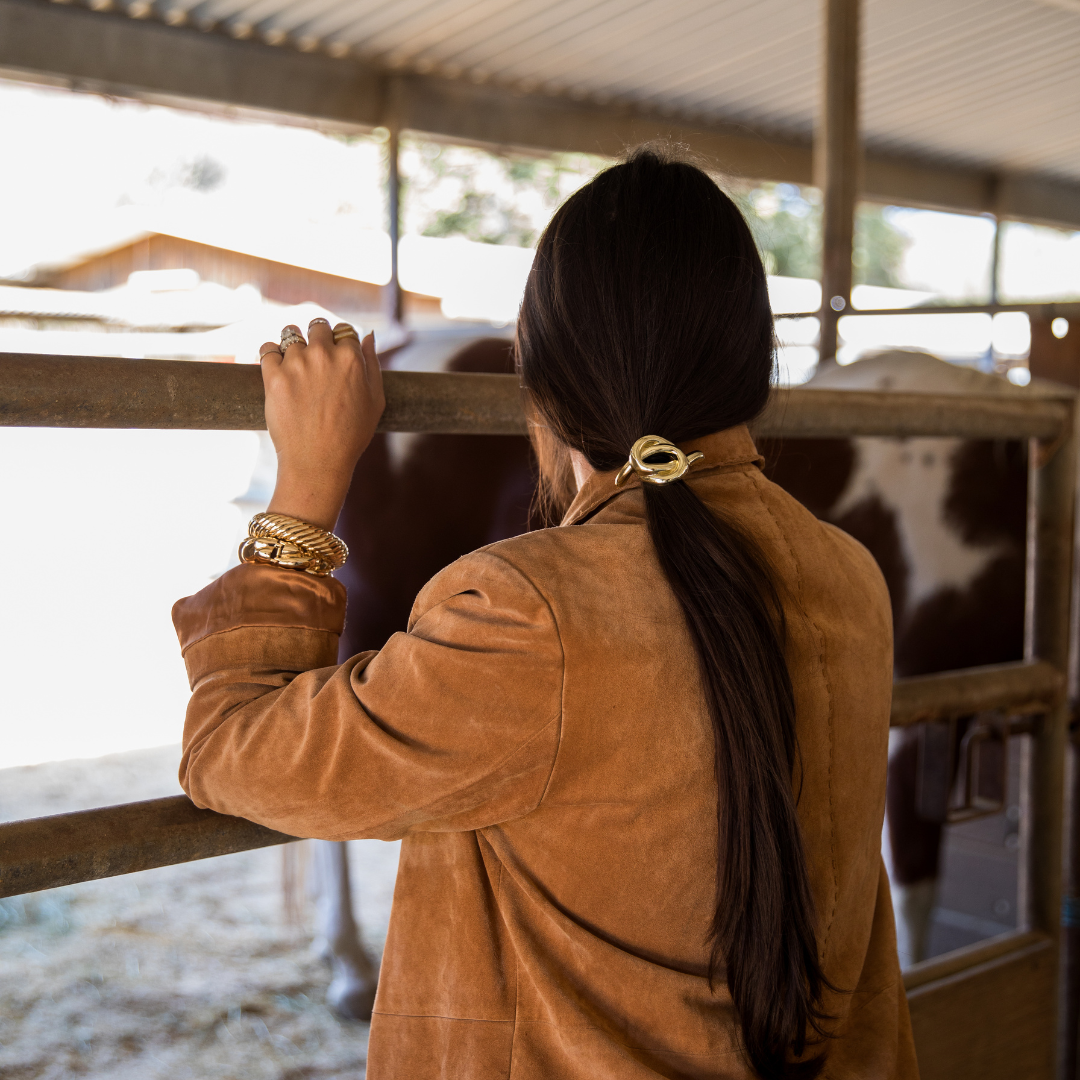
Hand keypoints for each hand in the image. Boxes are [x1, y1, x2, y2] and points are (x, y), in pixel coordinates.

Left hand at [259, 319, 384, 530]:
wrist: (318, 461)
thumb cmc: (351, 435)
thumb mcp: (375, 400)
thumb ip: (372, 363)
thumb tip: (367, 335)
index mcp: (350, 358)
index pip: (343, 331)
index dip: (339, 342)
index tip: (335, 356)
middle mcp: (323, 354)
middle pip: (317, 326)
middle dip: (317, 338)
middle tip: (314, 360)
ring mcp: (296, 363)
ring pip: (290, 334)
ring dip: (292, 345)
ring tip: (295, 367)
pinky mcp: (273, 376)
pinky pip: (267, 349)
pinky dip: (271, 355)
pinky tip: (277, 369)